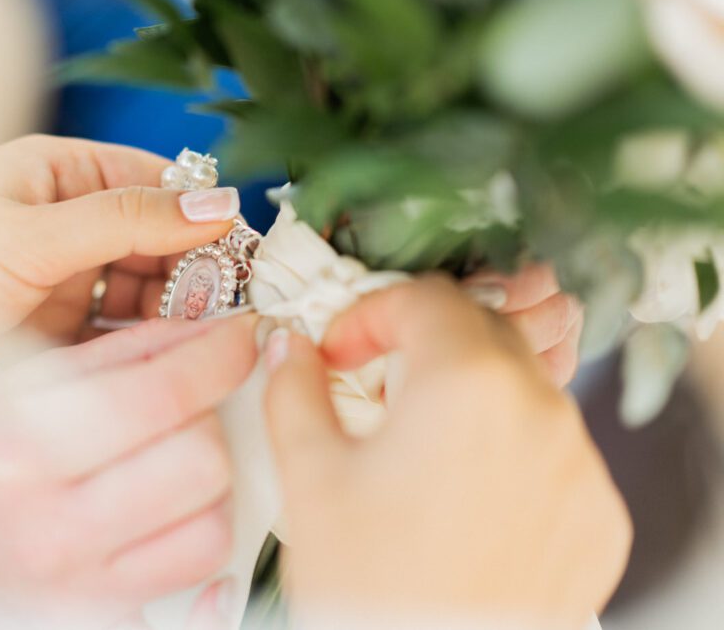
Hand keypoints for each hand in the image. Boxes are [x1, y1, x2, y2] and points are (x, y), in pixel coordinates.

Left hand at [0, 136, 239, 337]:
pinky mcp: (57, 329)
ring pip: (143, 288)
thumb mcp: (29, 235)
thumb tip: (220, 202)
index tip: (245, 249)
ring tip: (205, 337)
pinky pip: (117, 330)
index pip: (153, 181)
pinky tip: (169, 357)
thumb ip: (126, 219)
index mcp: (57, 173)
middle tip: (230, 307)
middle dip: (194, 269)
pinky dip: (144, 342)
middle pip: (157, 238)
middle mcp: (66, 220)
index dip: (201, 212)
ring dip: (174, 311)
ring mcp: (63, 277)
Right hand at [0, 315, 257, 626]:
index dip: (220, 356)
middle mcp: (50, 529)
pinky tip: (168, 524)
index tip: (237, 341)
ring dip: (206, 490)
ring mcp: (74, 593)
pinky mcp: (92, 625)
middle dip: (210, 422)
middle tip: (187, 409)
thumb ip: (112, 359)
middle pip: (202, 465)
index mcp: (19, 449)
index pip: (163, 393)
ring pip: (210, 533)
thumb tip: (202, 336)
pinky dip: (192, 554)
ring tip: (170, 468)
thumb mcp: (8, 388)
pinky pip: (188, 596)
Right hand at [263, 277, 629, 629]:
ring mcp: (581, 466)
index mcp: (467, 385)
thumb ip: (293, 391)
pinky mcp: (599, 516)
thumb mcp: (310, 478)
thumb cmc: (373, 591)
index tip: (343, 352)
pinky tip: (466, 496)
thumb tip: (290, 351)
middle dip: (423, 346)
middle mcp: (541, 411)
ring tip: (420, 451)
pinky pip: (554, 452)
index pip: (426, 298)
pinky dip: (511, 452)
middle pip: (481, 332)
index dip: (371, 314)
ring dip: (469, 398)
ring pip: (522, 390)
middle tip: (379, 390)